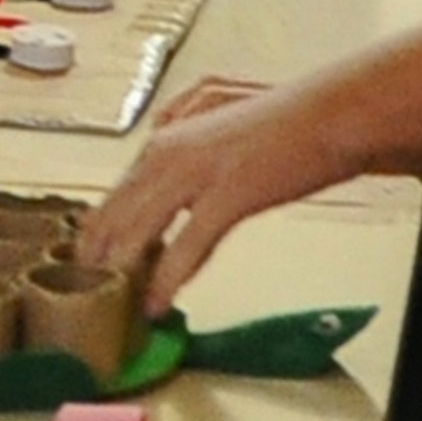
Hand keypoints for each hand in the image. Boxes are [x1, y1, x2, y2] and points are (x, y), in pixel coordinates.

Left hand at [86, 77, 355, 313]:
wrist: (332, 113)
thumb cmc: (284, 124)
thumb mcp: (218, 132)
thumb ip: (186, 152)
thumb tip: (166, 172)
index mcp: (165, 139)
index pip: (115, 193)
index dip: (98, 232)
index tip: (89, 262)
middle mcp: (168, 152)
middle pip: (115, 214)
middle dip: (98, 258)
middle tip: (91, 294)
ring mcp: (195, 173)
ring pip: (139, 230)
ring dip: (123, 273)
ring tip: (113, 308)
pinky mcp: (229, 194)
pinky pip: (187, 245)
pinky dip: (168, 279)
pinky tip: (158, 303)